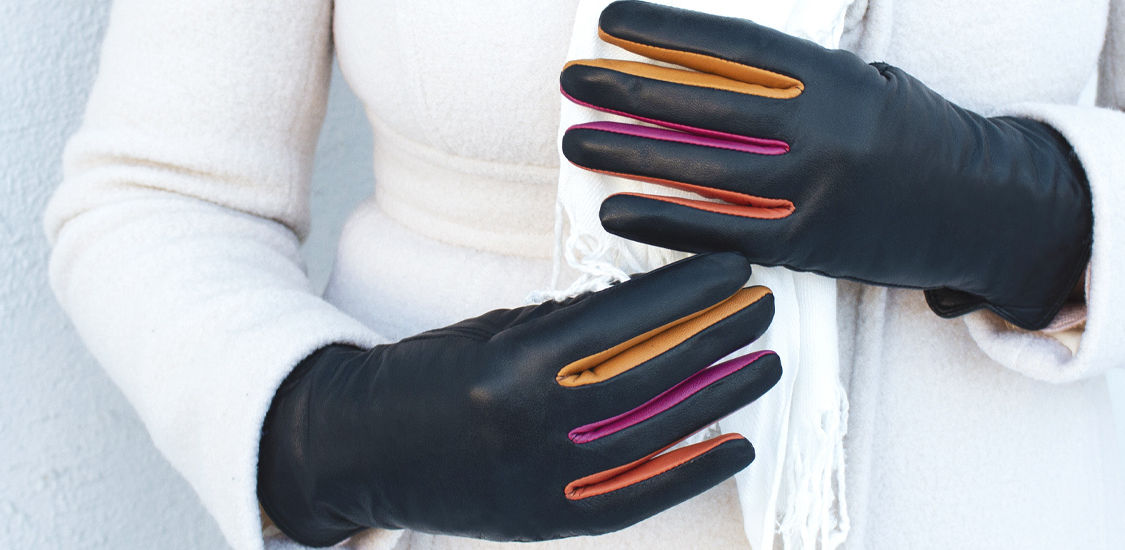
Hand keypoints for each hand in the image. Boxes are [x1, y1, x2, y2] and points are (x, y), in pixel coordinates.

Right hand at [257, 253, 781, 544]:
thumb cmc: (429, 376)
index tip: (733, 266)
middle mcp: (531, 428)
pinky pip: (637, 497)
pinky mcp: (548, 519)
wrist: (359, 450)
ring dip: (719, 398)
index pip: (622, 320)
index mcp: (512, 367)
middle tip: (763, 306)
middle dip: (716, 337)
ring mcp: (543, 480)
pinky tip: (736, 444)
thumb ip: (573, 322)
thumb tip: (660, 304)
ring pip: (654, 434)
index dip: (686, 292)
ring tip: (764, 365)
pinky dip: (691, 471)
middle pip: (650, 376)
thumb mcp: (495, 329)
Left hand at [560, 0, 1092, 329]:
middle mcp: (825, 131)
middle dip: (629, 89)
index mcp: (834, 78)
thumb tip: (696, 66)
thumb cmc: (910, 136)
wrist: (980, 207)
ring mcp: (815, 191)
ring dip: (630, 154)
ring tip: (578, 139)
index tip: (613, 21)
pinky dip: (662, 220)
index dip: (667, 32)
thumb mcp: (859, 82)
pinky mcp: (809, 246)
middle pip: (704, 106)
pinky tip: (616, 208)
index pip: (733, 48)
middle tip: (576, 81)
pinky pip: (719, 231)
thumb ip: (789, 77)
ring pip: (702, 170)